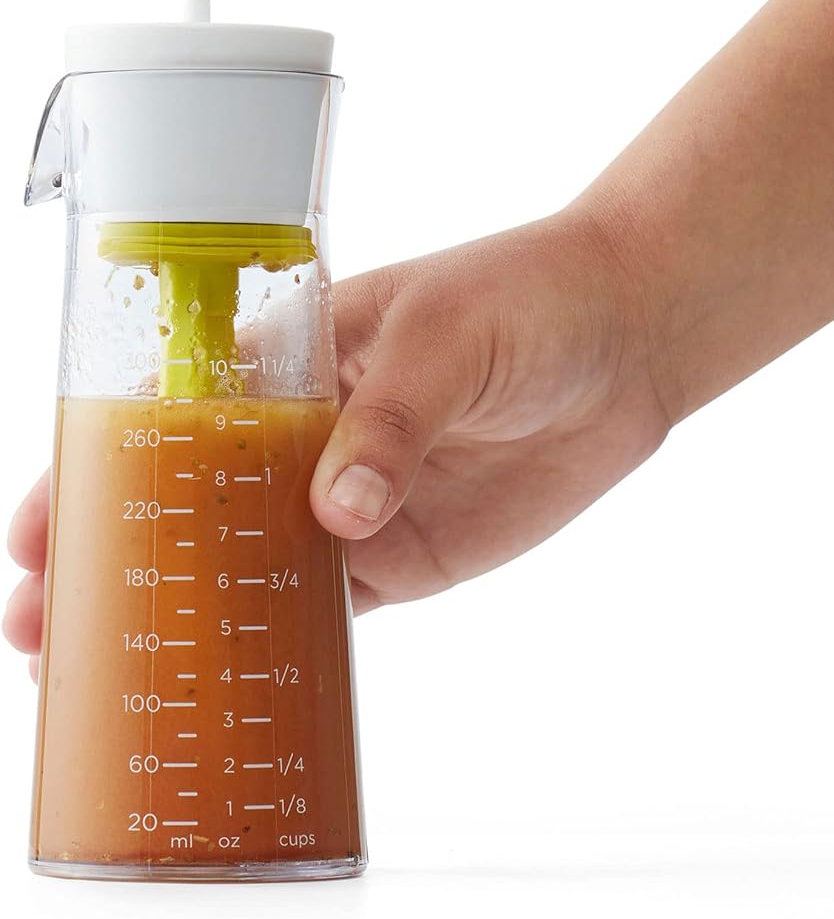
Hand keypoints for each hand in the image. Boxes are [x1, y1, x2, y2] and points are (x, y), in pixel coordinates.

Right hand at [5, 206, 670, 673]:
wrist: (630, 337)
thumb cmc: (529, 296)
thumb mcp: (446, 334)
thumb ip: (391, 421)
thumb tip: (335, 514)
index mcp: (295, 356)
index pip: (174, 413)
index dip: (102, 465)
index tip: (44, 522)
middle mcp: (308, 433)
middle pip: (192, 503)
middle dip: (118, 556)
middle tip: (42, 618)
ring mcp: (353, 500)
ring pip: (246, 568)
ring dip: (180, 613)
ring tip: (103, 667)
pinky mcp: (405, 553)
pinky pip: (327, 610)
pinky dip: (274, 647)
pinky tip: (222, 681)